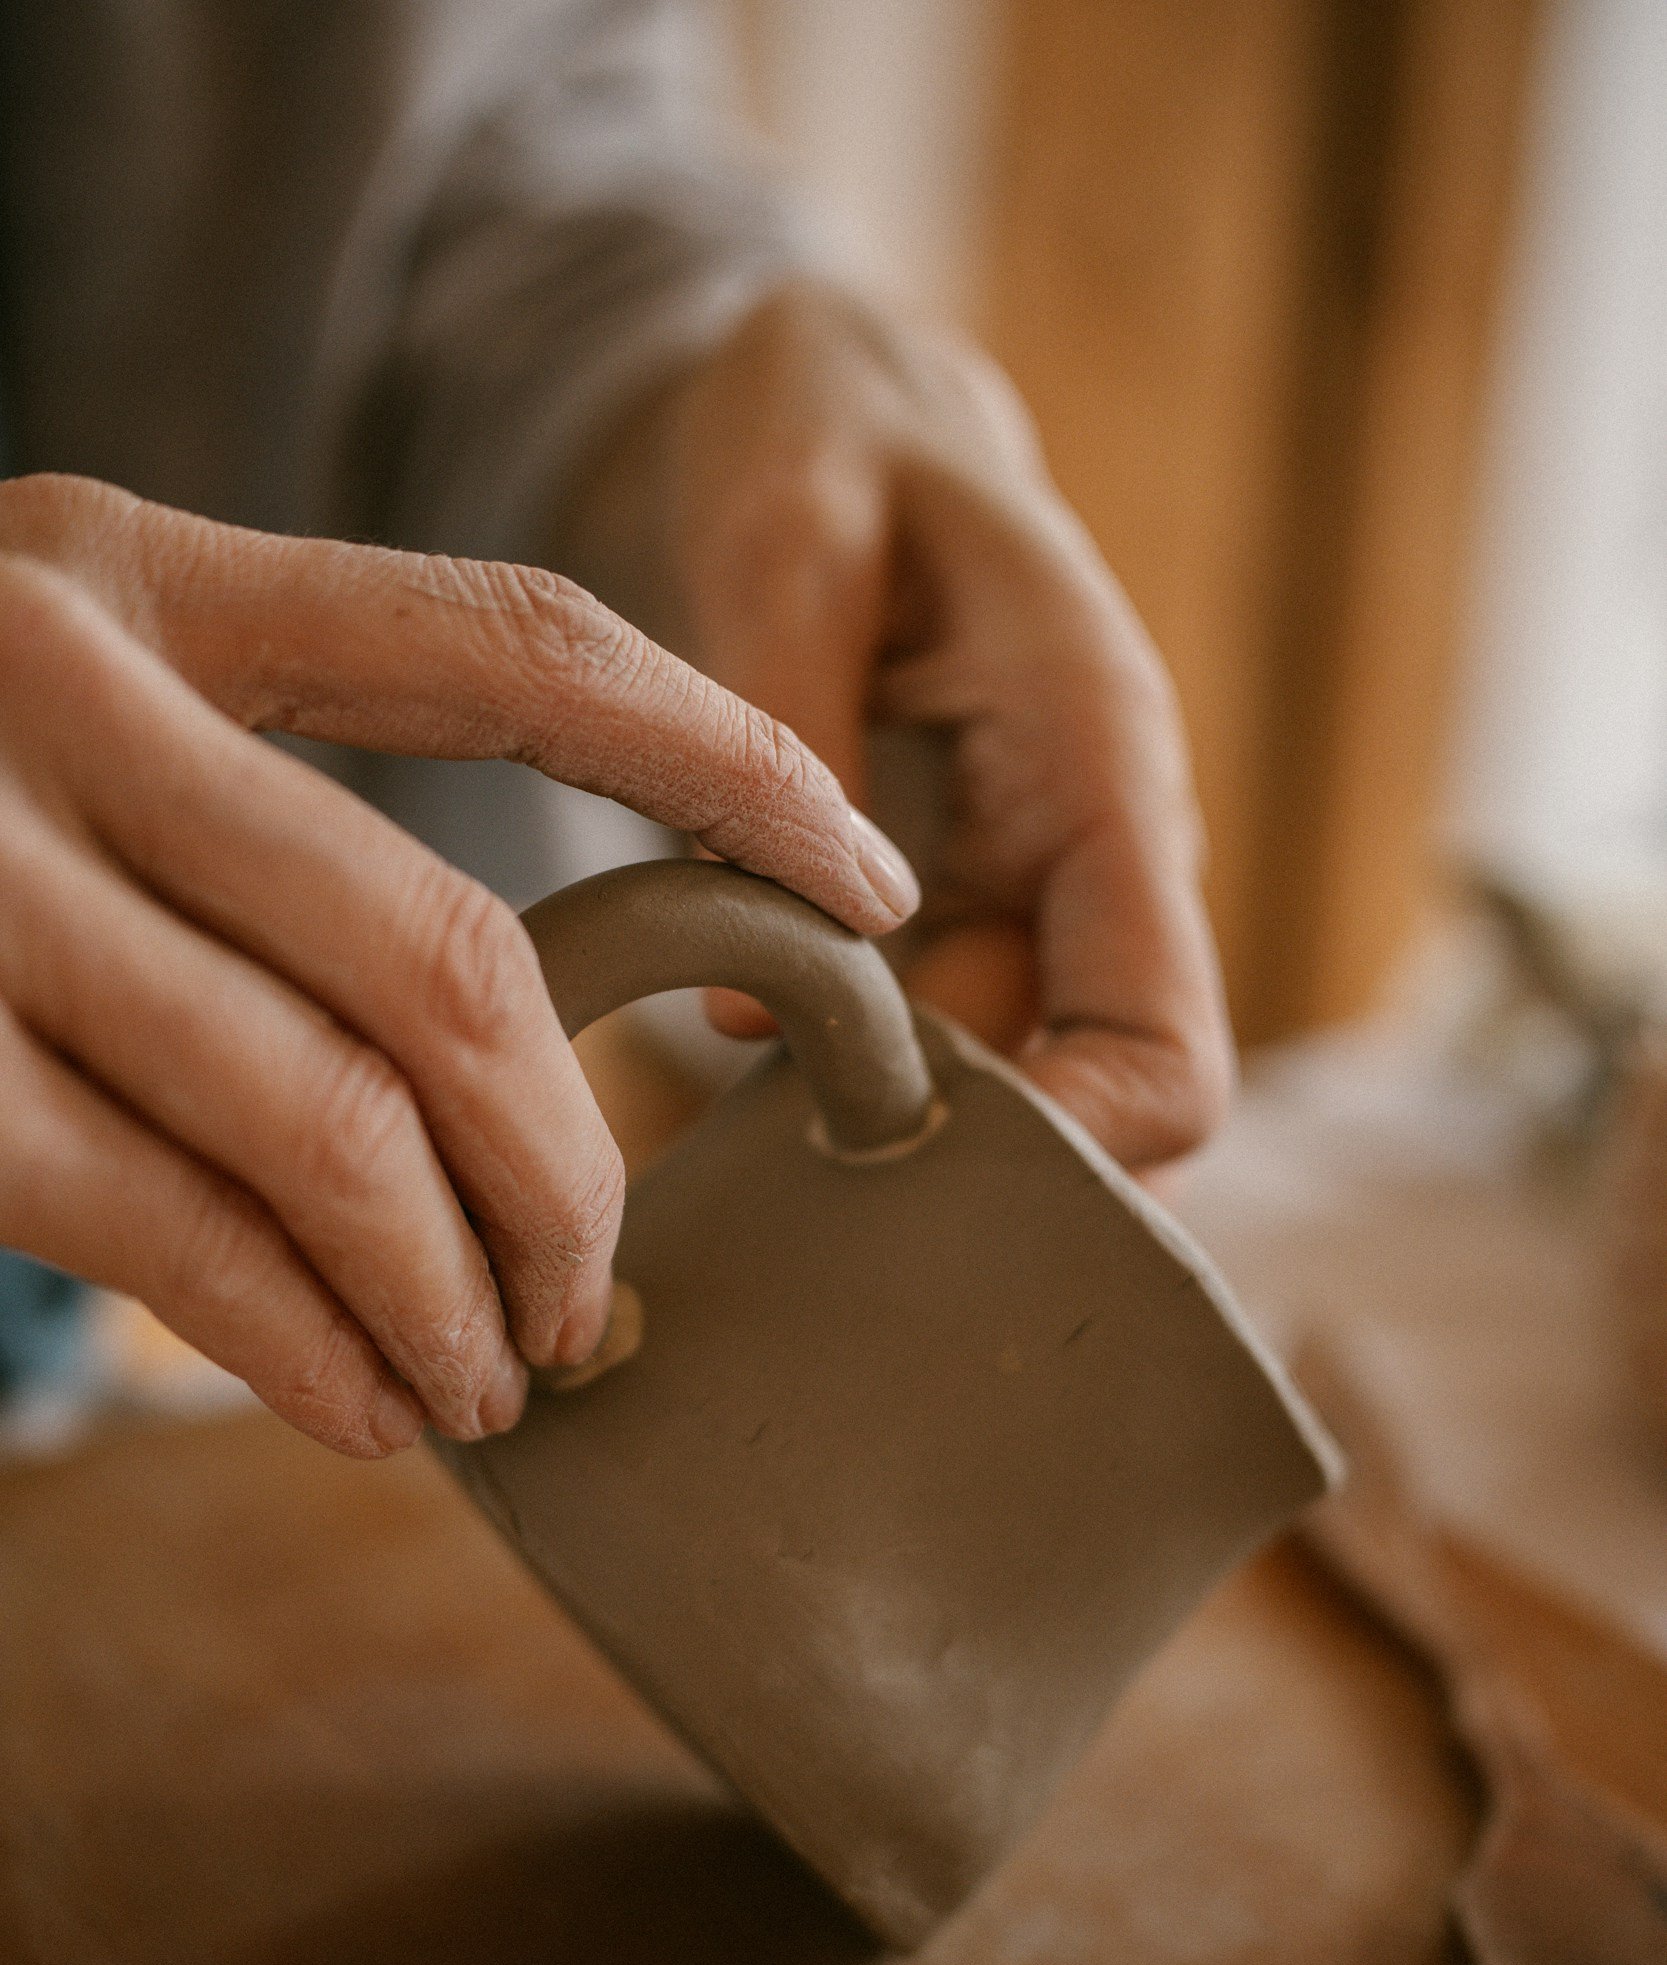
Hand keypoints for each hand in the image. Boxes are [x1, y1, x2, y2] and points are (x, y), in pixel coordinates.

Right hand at [0, 474, 918, 1454]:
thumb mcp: (61, 706)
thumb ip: (260, 805)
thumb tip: (512, 1049)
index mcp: (137, 572)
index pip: (511, 645)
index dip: (721, 763)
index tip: (866, 877)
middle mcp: (48, 694)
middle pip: (448, 967)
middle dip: (572, 1165)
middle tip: (603, 1287)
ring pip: (327, 1127)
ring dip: (452, 1292)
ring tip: (501, 1380)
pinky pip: (168, 1238)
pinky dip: (299, 1348)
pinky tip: (365, 1403)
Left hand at [572, 283, 1233, 1176]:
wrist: (846, 405)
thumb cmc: (829, 437)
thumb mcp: (788, 534)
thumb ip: (787, 739)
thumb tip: (756, 1003)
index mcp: (1104, 771)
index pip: (1170, 1051)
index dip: (1077, 1149)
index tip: (908, 1170)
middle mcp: (1100, 857)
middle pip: (1091, 1108)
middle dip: (957, 1161)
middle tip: (780, 1163)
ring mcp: (1040, 892)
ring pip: (1016, 1094)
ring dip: (896, 1129)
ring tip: (738, 1115)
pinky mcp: (971, 904)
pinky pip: (944, 1045)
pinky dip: (859, 1080)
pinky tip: (743, 1058)